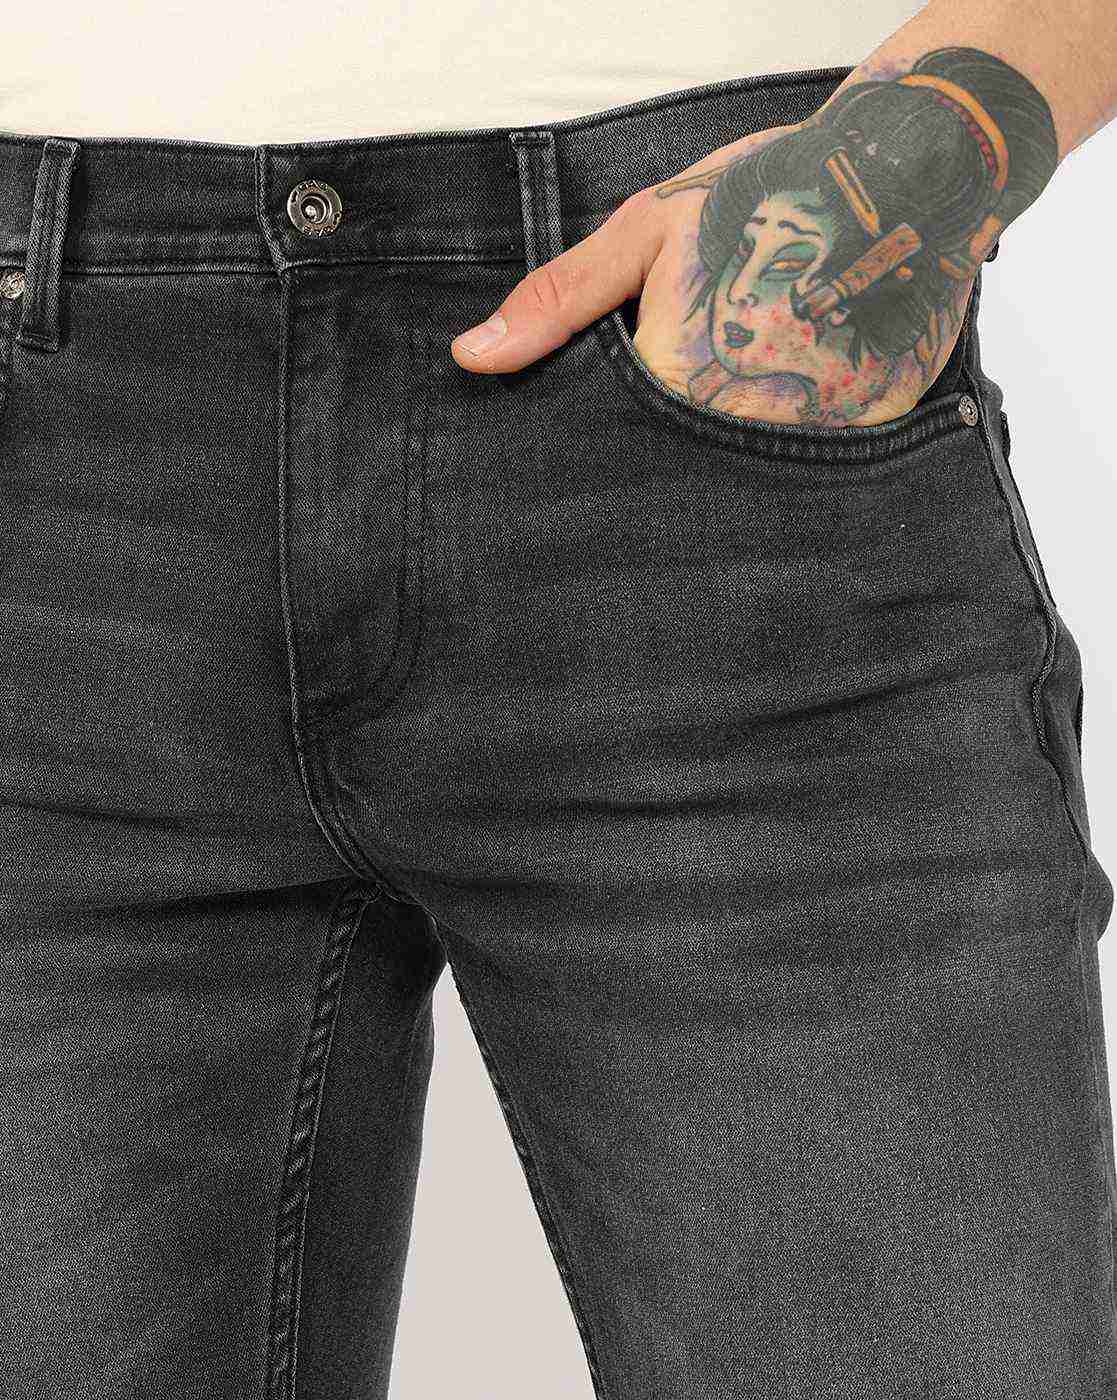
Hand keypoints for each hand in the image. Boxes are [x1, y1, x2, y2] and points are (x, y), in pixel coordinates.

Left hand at [450, 103, 987, 427]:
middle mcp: (747, 424)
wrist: (909, 166)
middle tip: (705, 380)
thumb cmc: (765, 188)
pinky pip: (820, 461)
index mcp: (680, 380)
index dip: (611, 449)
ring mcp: (818, 435)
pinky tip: (806, 384)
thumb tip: (473, 357)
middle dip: (677, 451)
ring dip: (739, 448)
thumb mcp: (646, 230)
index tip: (623, 425)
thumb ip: (561, 302)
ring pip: (750, 474)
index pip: (620, 455)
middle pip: (686, 473)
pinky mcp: (872, 432)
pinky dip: (805, 433)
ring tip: (755, 377)